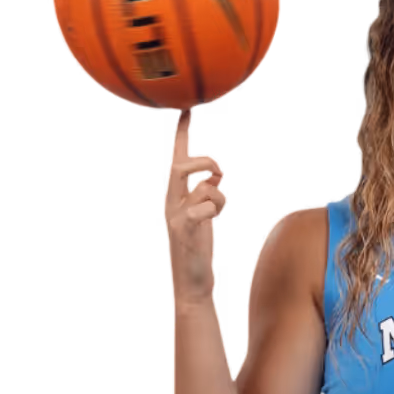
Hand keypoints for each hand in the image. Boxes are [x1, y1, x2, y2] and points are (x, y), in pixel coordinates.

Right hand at [163, 108, 227, 304]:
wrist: (191, 284)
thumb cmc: (198, 249)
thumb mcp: (206, 216)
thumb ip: (209, 193)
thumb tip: (217, 177)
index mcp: (176, 196)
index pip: (177, 158)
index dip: (182, 133)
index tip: (186, 109)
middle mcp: (172, 202)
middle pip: (179, 166)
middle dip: (204, 161)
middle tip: (221, 172)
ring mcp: (175, 217)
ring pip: (199, 187)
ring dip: (218, 194)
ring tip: (220, 210)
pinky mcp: (183, 233)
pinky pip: (198, 210)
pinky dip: (213, 209)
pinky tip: (213, 221)